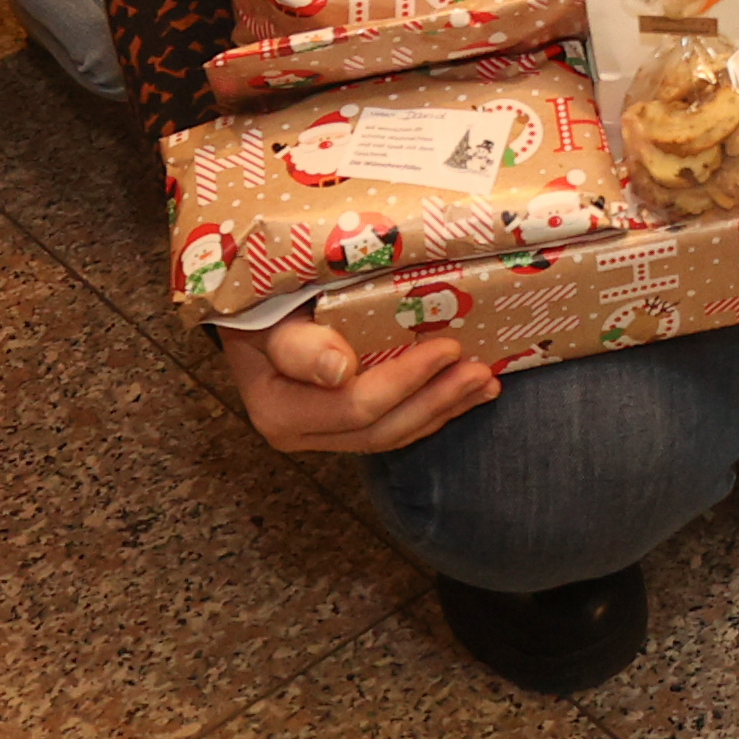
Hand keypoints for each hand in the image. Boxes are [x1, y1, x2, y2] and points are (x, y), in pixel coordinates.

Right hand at [218, 312, 495, 452]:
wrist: (251, 314)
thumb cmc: (266, 303)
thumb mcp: (272, 313)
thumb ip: (299, 343)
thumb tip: (339, 371)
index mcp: (278, 408)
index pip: (354, 405)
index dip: (406, 381)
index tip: (449, 348)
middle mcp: (299, 433)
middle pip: (380, 429)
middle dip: (437, 400)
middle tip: (481, 369)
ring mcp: (323, 435)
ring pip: (393, 435)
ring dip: (445, 410)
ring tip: (487, 383)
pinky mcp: (345, 427)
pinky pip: (395, 428)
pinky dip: (435, 410)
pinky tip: (469, 394)